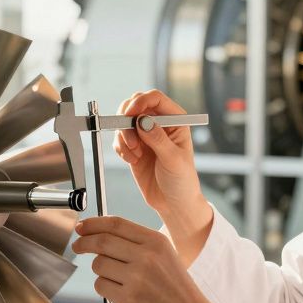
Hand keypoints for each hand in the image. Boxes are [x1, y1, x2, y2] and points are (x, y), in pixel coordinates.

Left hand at [72, 216, 218, 302]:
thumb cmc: (176, 289)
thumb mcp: (165, 257)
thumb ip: (137, 244)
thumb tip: (99, 233)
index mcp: (157, 242)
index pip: (116, 224)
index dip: (93, 223)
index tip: (82, 227)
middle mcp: (147, 257)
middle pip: (101, 241)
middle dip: (84, 242)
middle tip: (78, 245)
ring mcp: (137, 278)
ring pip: (98, 264)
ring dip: (100, 270)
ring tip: (118, 280)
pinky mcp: (128, 300)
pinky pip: (101, 285)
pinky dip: (104, 288)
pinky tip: (121, 294)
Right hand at [113, 90, 212, 264]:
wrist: (173, 203)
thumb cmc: (182, 181)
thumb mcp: (173, 159)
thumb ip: (158, 139)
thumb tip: (143, 121)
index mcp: (176, 121)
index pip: (155, 99)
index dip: (140, 102)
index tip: (130, 114)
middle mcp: (160, 124)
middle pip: (135, 105)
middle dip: (126, 119)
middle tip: (128, 136)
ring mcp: (145, 135)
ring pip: (124, 121)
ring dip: (124, 137)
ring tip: (134, 154)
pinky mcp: (134, 147)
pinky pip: (119, 139)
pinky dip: (120, 148)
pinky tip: (132, 160)